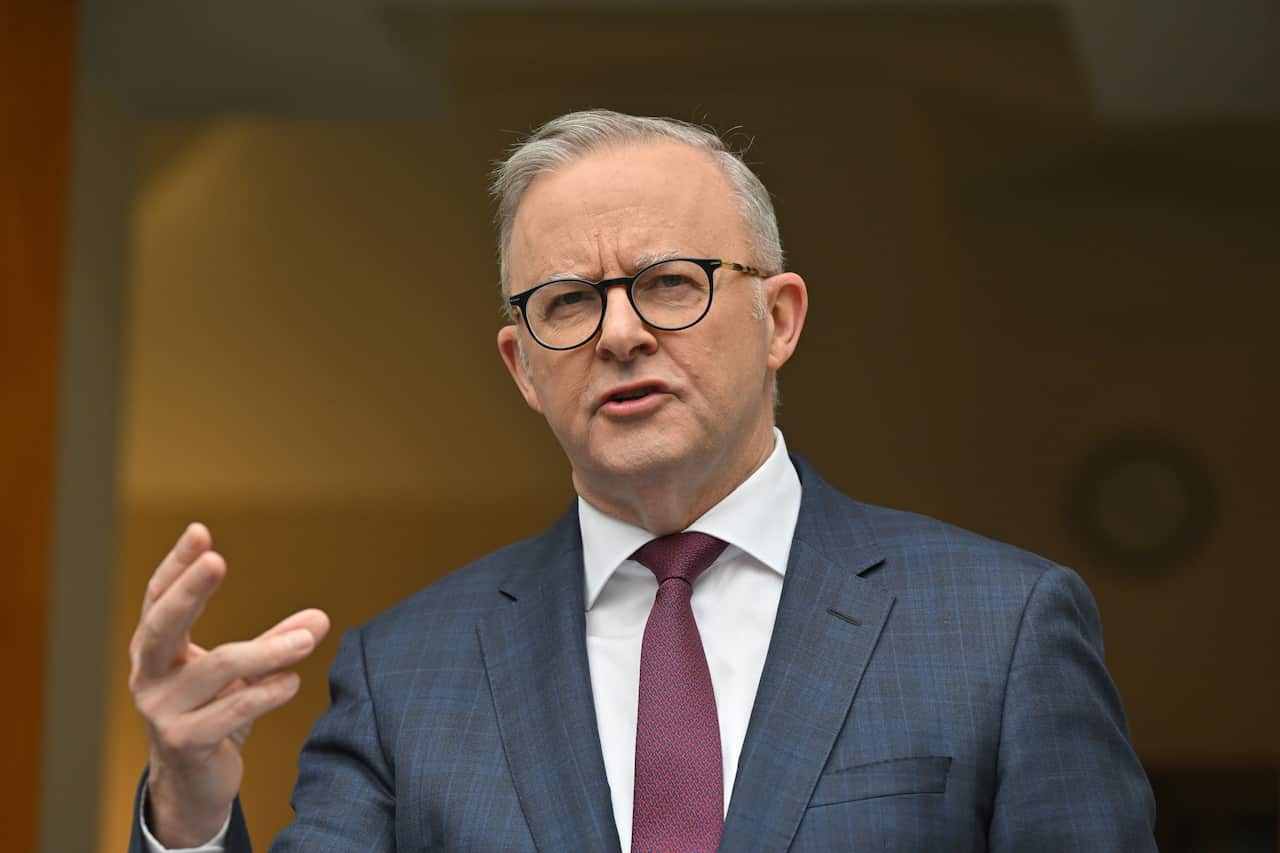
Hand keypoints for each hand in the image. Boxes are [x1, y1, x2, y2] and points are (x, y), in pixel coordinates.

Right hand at [129, 523, 330, 846]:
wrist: (194, 783)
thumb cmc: (215, 714)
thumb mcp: (244, 672)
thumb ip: (276, 643)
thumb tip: (321, 618)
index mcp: (155, 650)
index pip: (159, 598)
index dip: (177, 565)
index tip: (199, 531)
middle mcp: (149, 676)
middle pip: (162, 626)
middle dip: (190, 592)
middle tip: (218, 561)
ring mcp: (162, 711)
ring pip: (217, 668)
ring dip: (268, 650)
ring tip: (307, 639)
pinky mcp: (185, 742)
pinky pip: (232, 709)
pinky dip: (268, 692)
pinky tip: (293, 681)